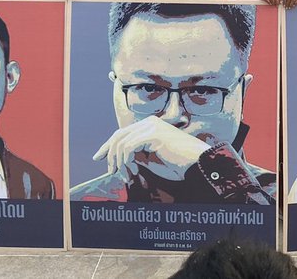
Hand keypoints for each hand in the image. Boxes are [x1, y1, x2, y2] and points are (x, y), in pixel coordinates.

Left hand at [92, 115, 210, 181]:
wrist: (197, 164)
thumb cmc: (178, 164)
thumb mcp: (151, 160)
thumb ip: (136, 155)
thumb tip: (118, 159)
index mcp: (149, 126)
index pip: (122, 133)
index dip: (108, 146)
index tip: (99, 158)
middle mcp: (148, 122)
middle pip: (118, 135)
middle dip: (109, 153)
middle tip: (109, 170)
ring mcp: (151, 126)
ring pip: (121, 142)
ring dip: (120, 162)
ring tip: (127, 175)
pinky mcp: (153, 134)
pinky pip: (129, 147)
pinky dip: (127, 160)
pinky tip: (134, 170)